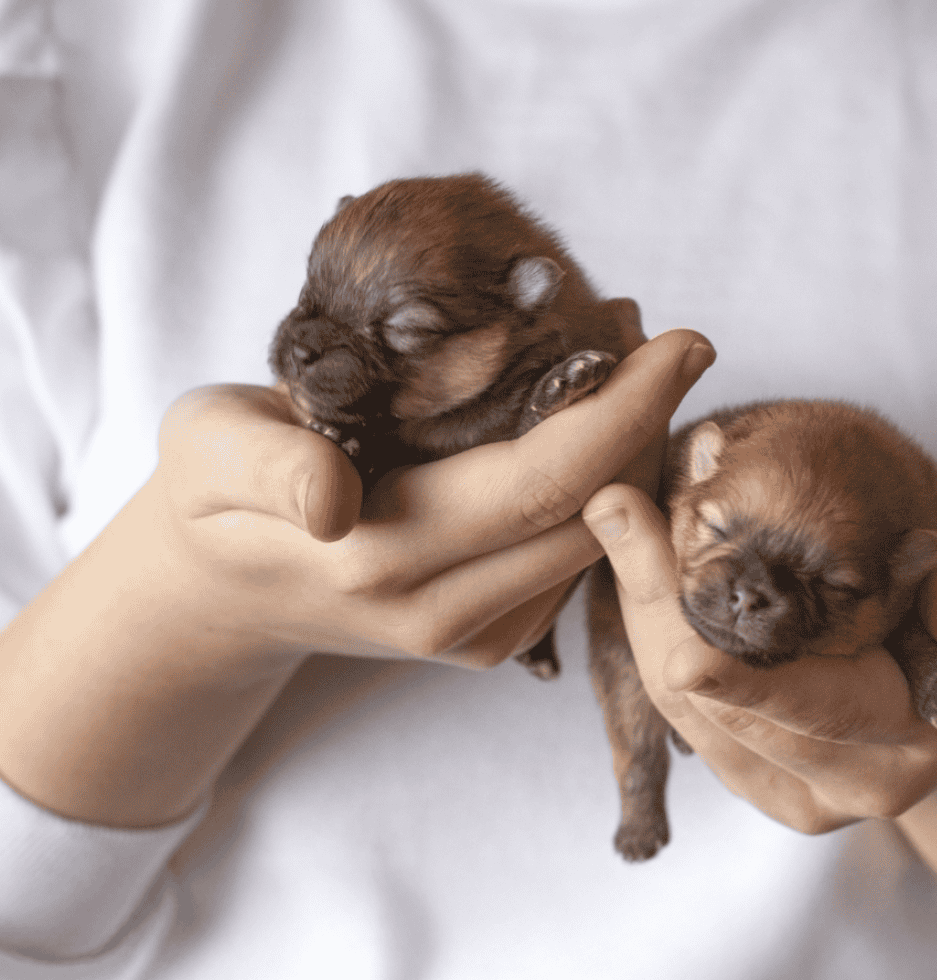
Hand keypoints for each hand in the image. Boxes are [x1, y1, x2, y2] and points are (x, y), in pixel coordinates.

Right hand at [0, 329, 713, 825]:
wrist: (221, 588)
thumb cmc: (216, 494)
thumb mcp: (210, 452)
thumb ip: (269, 469)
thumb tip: (333, 503)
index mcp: (383, 558)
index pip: (543, 482)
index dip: (625, 411)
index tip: (684, 342)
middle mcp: (444, 612)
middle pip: (593, 511)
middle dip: (648, 421)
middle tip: (665, 340)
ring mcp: (474, 636)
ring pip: (598, 539)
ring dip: (635, 455)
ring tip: (634, 369)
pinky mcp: (491, 639)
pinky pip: (577, 559)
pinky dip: (607, 493)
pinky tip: (597, 435)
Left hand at [583, 489, 936, 922]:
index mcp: (913, 735)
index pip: (806, 702)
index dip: (729, 662)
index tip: (670, 619)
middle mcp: (850, 782)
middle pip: (715, 704)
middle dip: (655, 606)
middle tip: (616, 510)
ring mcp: (797, 790)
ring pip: (686, 711)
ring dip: (644, 617)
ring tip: (620, 520)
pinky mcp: (758, 778)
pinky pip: (685, 716)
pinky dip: (655, 640)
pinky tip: (638, 567)